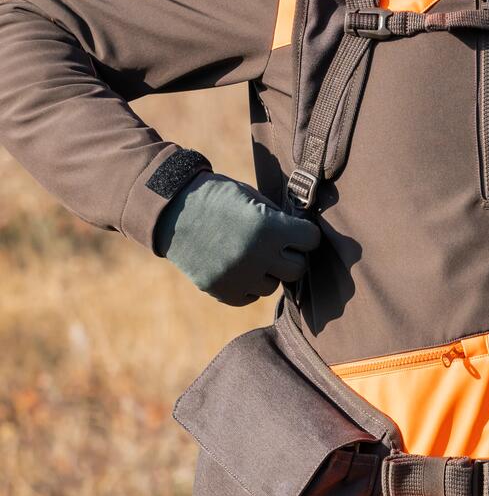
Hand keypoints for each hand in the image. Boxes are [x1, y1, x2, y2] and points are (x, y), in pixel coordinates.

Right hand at [153, 171, 320, 305]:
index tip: (298, 232)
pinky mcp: (222, 291)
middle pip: (297, 269)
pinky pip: (249, 297)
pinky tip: (238, 267)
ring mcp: (239, 277)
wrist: (171, 210)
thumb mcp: (254, 198)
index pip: (311, 240)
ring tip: (251, 254)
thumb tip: (305, 239)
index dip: (305, 235)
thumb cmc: (218, 198)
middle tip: (279, 247)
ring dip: (268, 272)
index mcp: (270, 228)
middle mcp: (258, 256)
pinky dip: (247, 285)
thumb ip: (281, 220)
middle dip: (291, 256)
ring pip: (273, 286)